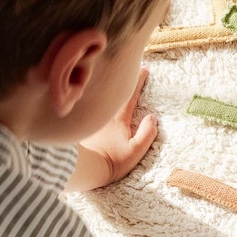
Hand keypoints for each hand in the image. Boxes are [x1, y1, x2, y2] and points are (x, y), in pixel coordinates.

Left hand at [70, 68, 156, 189]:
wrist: (84, 168)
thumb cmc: (111, 161)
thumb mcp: (135, 151)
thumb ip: (147, 134)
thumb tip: (153, 118)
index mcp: (119, 120)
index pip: (131, 96)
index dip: (139, 82)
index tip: (145, 69)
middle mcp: (104, 116)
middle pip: (114, 94)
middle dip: (122, 81)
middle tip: (125, 69)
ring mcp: (92, 121)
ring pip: (100, 99)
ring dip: (106, 88)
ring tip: (108, 79)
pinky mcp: (83, 127)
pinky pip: (89, 108)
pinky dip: (92, 100)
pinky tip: (90, 97)